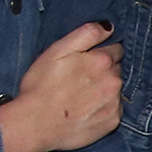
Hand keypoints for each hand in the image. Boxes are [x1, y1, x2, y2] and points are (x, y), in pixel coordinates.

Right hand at [0, 21, 121, 151]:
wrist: (35, 124)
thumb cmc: (41, 85)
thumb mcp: (57, 50)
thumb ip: (86, 34)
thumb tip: (109, 26)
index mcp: (102, 60)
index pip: (115, 49)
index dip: (100, 53)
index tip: (86, 60)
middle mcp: (114, 81)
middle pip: (116, 69)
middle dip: (103, 70)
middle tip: (80, 79)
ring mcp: (115, 103)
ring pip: (116, 89)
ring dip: (105, 89)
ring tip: (82, 96)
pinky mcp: (112, 122)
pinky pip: (114, 109)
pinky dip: (105, 108)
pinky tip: (86, 110)